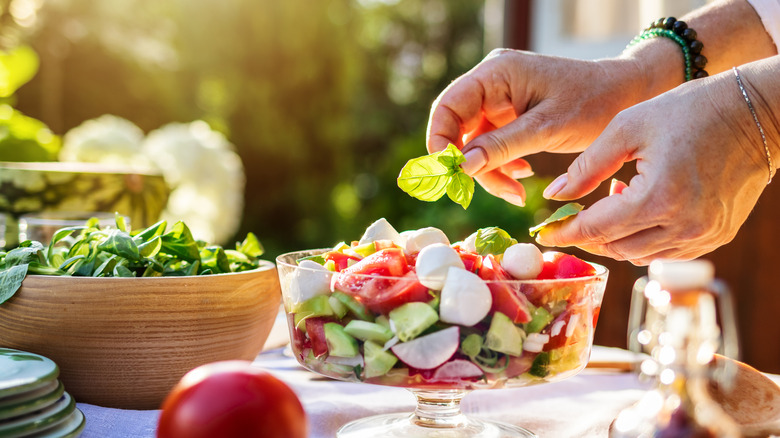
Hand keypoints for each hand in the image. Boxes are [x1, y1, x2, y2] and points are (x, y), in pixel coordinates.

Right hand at [426, 49, 645, 205]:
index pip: (448, 106)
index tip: (451, 174)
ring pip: (474, 143)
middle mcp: (492, 82)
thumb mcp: (547, 128)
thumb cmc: (593, 103)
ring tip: (515, 193)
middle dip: (470, 163)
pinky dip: (502, 166)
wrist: (627, 95)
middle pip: (458, 128)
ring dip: (489, 171)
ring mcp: (499, 99)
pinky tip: (521, 177)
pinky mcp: (509, 115)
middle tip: (486, 191)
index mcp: (496, 73)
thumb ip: (502, 146)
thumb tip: (462, 166)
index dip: (441, 141)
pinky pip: (492, 145)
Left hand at [536, 70, 770, 264]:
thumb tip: (555, 195)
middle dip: (589, 234)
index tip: (544, 233)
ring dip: (617, 236)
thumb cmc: (688, 111)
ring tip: (617, 199)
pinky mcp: (718, 236)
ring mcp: (704, 236)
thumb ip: (587, 166)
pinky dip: (645, 239)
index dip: (565, 233)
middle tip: (577, 212)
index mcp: (658, 198)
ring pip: (640, 256)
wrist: (755, 112)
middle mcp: (684, 226)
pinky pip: (667, 252)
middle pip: (616, 248)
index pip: (596, 229)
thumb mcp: (627, 128)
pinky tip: (643, 207)